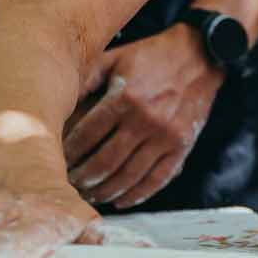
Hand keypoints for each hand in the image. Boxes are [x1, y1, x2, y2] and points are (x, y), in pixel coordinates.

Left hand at [62, 24, 223, 208]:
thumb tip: (59, 100)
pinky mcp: (182, 146)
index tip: (57, 160)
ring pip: (129, 176)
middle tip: (70, 185)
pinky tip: (121, 200)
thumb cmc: (152, 56)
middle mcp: (145, 119)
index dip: (70, 152)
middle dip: (83, 177)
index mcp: (125, 96)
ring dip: (106, 190)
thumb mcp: (116, 59)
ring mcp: (165, 136)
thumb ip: (88, 78)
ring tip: (90, 196)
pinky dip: (138, 195)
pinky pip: (157, 179)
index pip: (88, 134)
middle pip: (106, 161)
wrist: (200, 56)